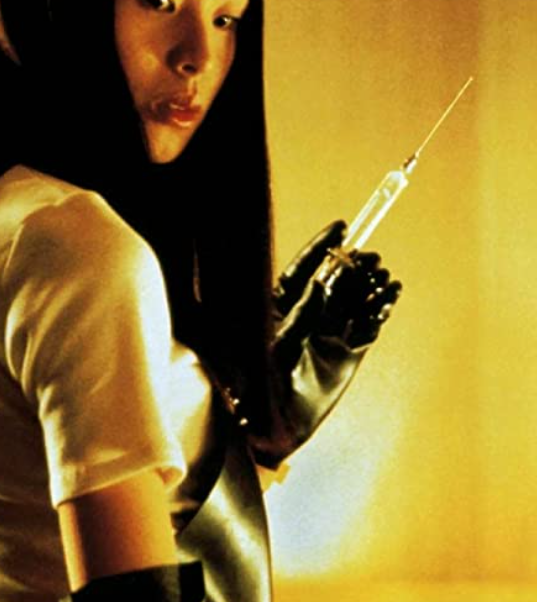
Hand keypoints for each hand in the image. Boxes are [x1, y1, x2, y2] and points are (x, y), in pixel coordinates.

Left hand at [255, 221, 402, 467]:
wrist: (274, 425)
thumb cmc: (261, 383)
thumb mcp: (277, 342)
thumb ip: (300, 313)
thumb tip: (319, 281)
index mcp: (282, 305)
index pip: (305, 267)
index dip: (323, 246)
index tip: (342, 226)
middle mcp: (307, 314)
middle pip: (334, 280)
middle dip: (352, 265)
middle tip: (368, 254)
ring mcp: (329, 332)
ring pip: (354, 299)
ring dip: (369, 284)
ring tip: (382, 272)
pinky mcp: (348, 353)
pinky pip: (367, 325)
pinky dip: (380, 309)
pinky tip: (389, 294)